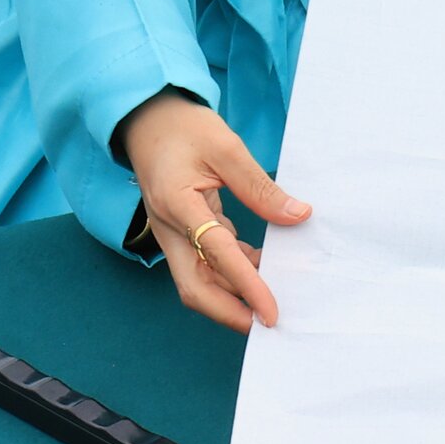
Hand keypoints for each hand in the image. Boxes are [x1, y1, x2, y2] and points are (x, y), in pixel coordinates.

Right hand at [120, 90, 311, 328]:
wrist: (147, 119)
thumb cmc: (184, 127)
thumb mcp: (225, 146)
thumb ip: (259, 185)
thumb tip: (297, 215)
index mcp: (177, 204)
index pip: (215, 254)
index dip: (246, 285)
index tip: (271, 311)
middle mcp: (170, 228)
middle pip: (194, 287)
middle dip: (230, 312)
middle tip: (269, 325)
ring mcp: (173, 233)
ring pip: (199, 280)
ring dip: (232, 295)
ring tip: (273, 301)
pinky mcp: (182, 231)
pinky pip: (205, 262)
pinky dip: (232, 272)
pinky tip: (262, 268)